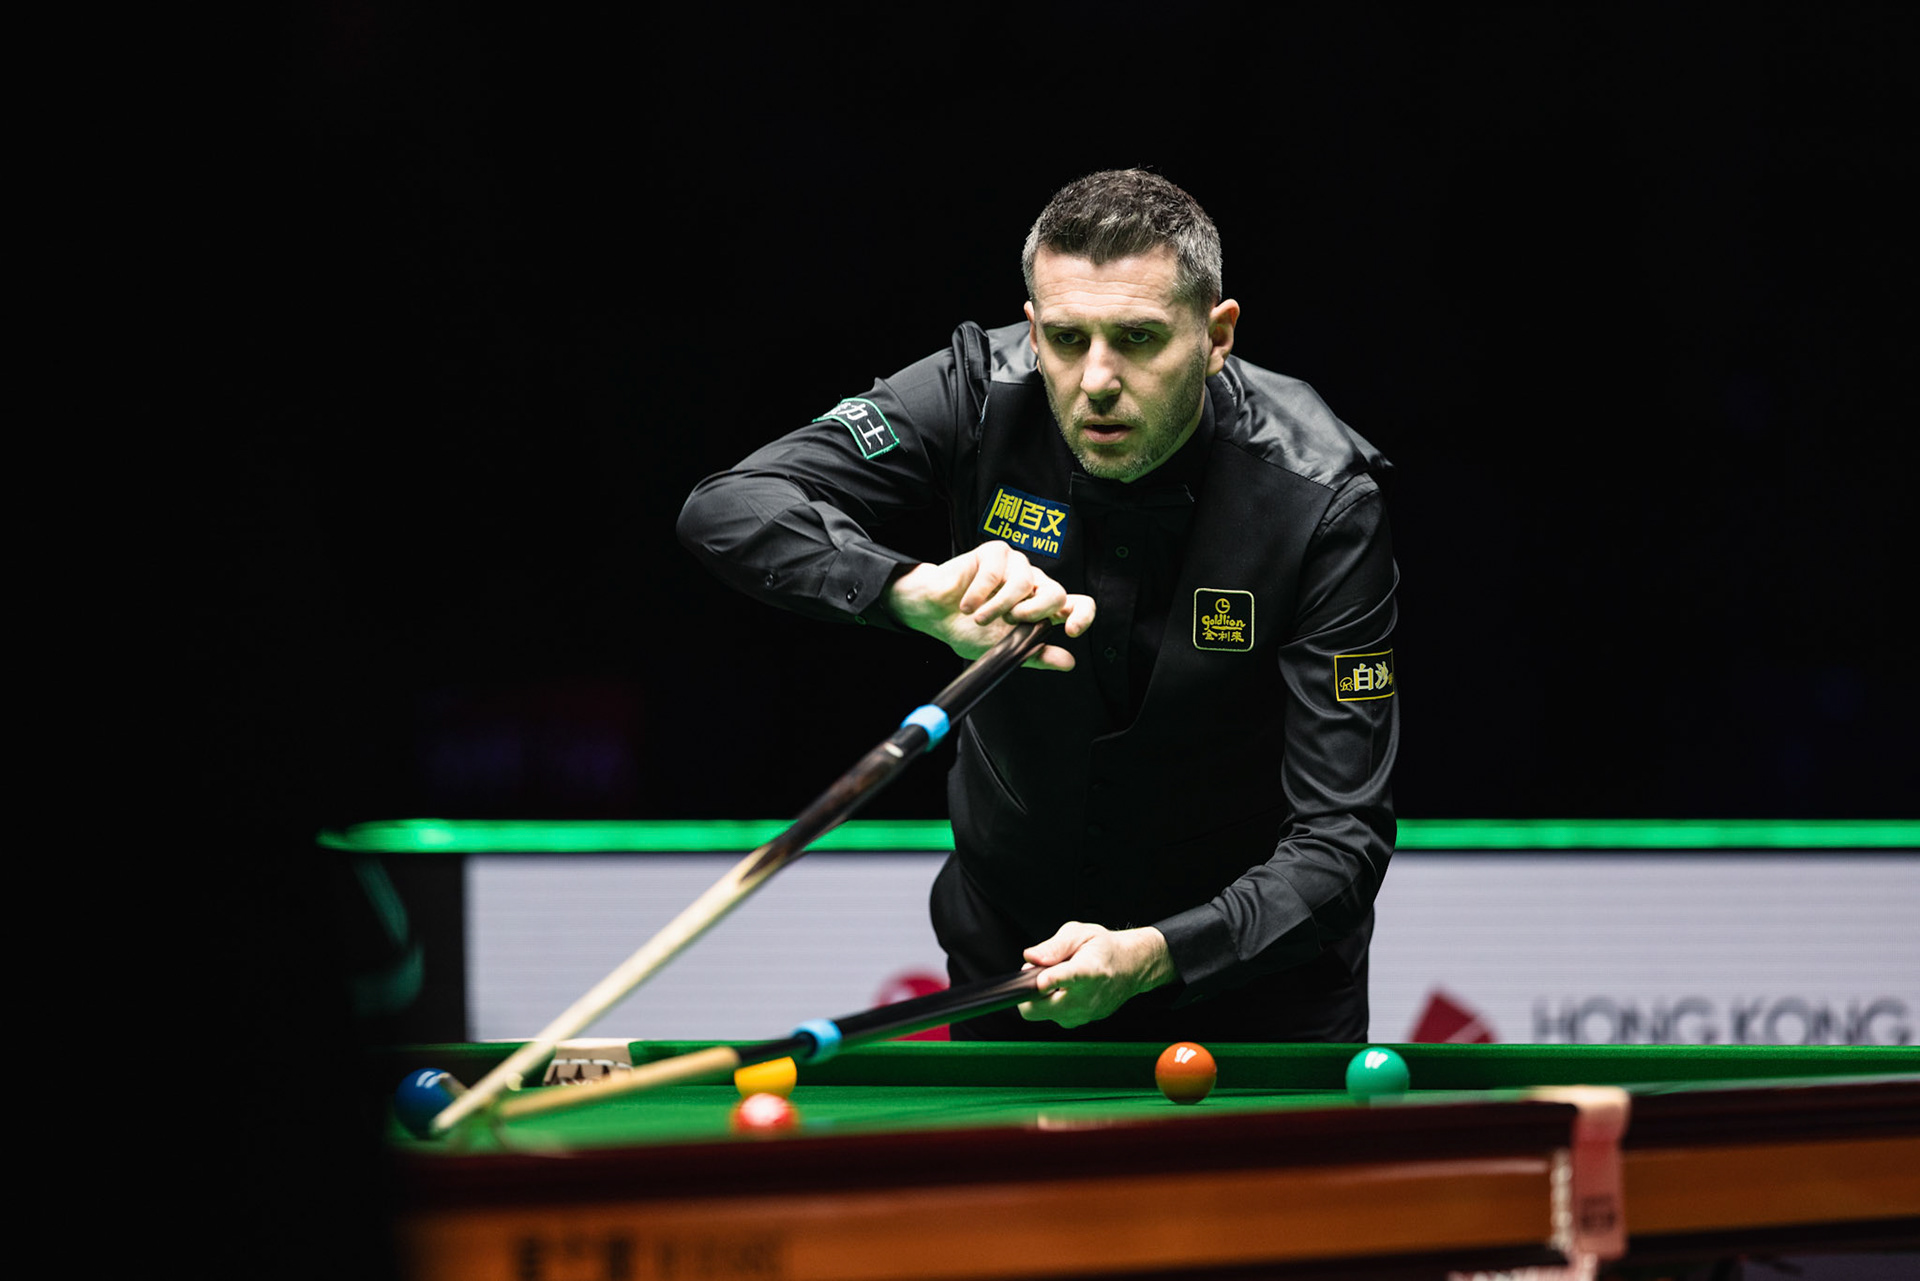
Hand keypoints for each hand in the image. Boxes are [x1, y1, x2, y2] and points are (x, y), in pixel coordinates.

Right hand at [886, 543, 1094, 670]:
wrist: (934, 613)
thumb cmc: (967, 628)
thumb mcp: (1004, 649)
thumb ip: (1035, 653)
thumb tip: (1069, 662)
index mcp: (1042, 607)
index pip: (1078, 604)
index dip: (1082, 616)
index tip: (1069, 631)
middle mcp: (1034, 584)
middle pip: (1056, 592)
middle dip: (1033, 612)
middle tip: (1009, 622)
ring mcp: (1016, 566)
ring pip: (1024, 582)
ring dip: (998, 606)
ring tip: (978, 618)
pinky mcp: (995, 552)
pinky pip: (995, 571)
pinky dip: (978, 593)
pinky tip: (966, 604)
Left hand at [1017, 922, 1173, 1028]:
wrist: (1131, 967)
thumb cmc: (1104, 948)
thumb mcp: (1079, 934)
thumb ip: (1053, 946)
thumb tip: (1031, 957)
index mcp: (1089, 969)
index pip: (1067, 979)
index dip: (1051, 980)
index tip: (1041, 981)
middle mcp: (1086, 997)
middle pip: (1039, 1009)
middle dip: (1028, 992)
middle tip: (1037, 973)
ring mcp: (1083, 1013)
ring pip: (1042, 1014)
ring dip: (1039, 999)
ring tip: (1053, 980)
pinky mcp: (1081, 1022)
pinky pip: (1054, 1017)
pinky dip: (1050, 1005)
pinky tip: (1062, 991)